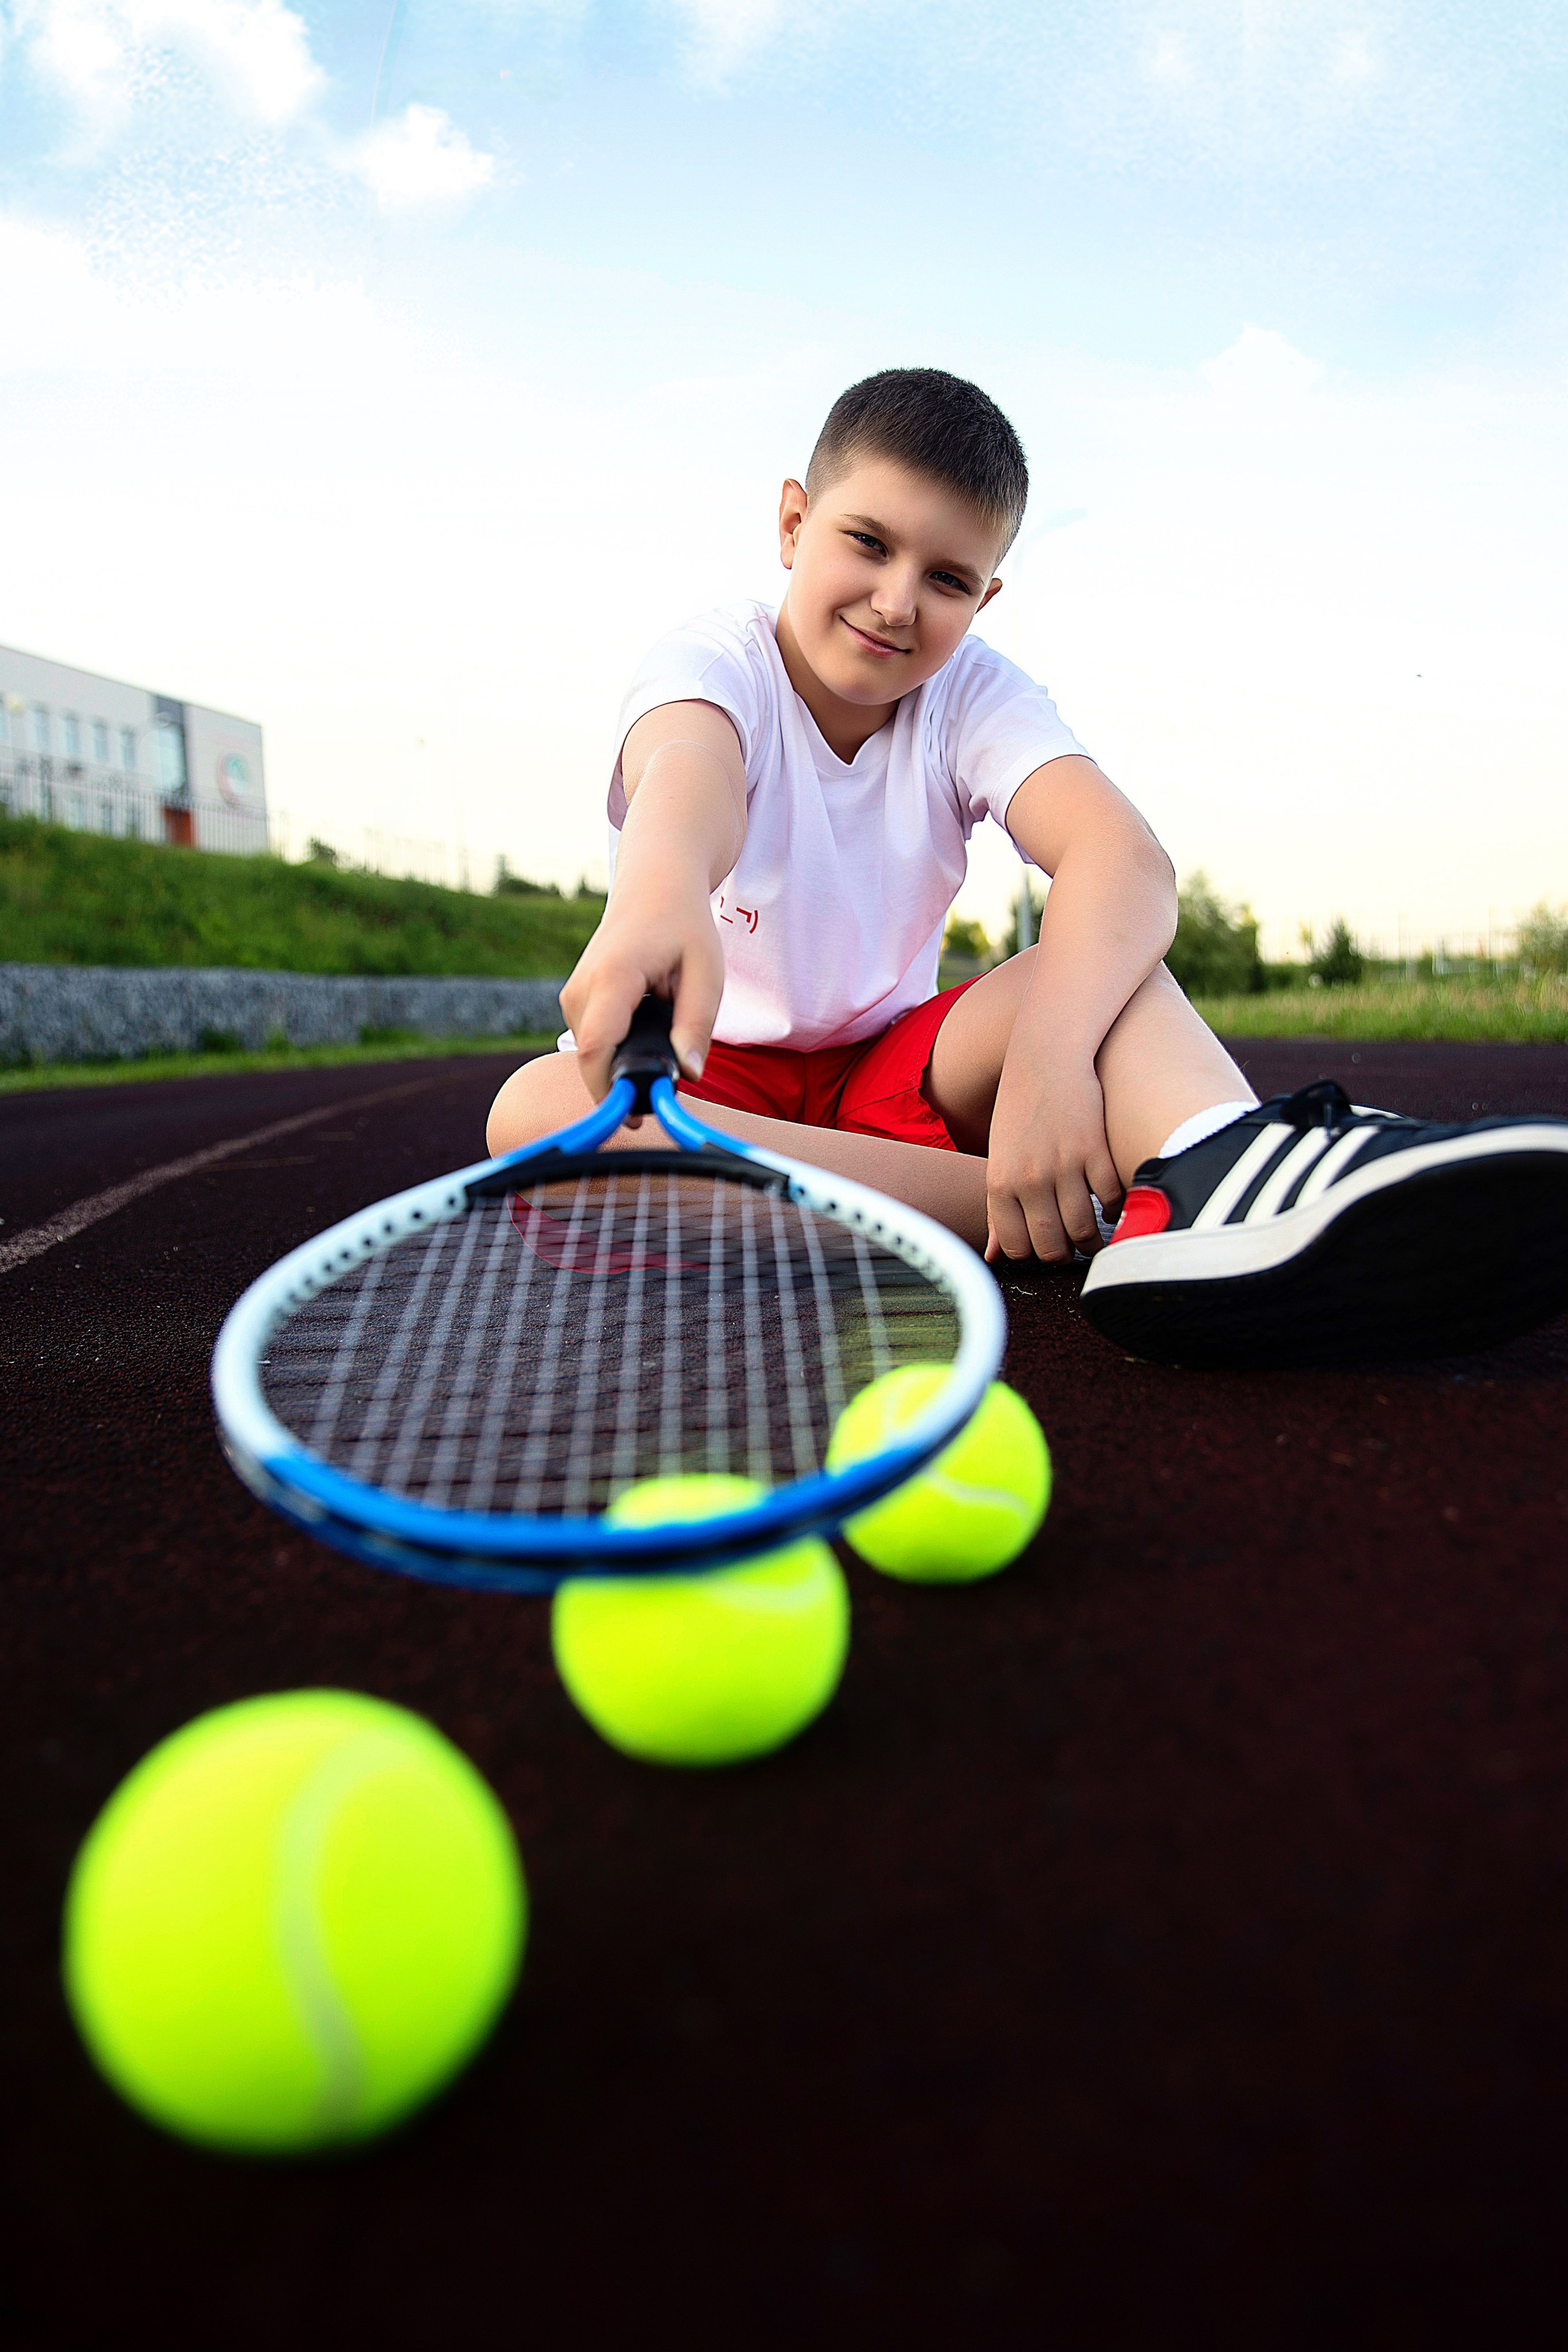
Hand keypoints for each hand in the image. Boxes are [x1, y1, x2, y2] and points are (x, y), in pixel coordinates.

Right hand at [559, 886, 725, 1106]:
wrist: (653, 889)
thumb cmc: (683, 927)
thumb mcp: (706, 972)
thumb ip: (696, 1024)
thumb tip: (688, 1075)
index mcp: (613, 977)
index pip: (595, 1047)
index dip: (610, 1090)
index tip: (635, 1119)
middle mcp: (581, 989)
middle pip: (592, 1060)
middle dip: (626, 1084)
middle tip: (669, 1087)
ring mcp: (572, 996)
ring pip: (592, 1056)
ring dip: (625, 1065)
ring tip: (665, 1040)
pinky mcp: (574, 1003)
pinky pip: (592, 1044)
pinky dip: (617, 1052)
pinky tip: (646, 1032)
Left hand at [984, 1055, 1123, 1262]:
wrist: (1046, 1055)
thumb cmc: (1021, 1109)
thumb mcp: (1000, 1159)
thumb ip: (997, 1210)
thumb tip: (993, 1257)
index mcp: (1000, 1183)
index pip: (1015, 1247)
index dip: (1032, 1254)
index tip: (1043, 1245)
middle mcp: (1029, 1179)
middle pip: (1051, 1246)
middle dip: (1063, 1253)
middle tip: (1071, 1244)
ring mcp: (1063, 1166)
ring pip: (1083, 1230)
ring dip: (1090, 1239)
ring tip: (1093, 1232)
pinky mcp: (1095, 1151)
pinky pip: (1111, 1200)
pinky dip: (1115, 1209)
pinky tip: (1110, 1205)